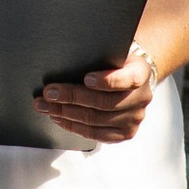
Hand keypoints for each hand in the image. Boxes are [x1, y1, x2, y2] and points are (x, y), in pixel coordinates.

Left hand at [36, 44, 158, 147]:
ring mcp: (134, 119)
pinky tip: (58, 117)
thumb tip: (65, 63)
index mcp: (141, 73)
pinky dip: (72, 126)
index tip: (86, 78)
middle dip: (72, 97)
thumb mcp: (111, 54)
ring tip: (46, 105)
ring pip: (95, 119)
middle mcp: (141, 98)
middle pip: (104, 102)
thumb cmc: (114, 65)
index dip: (107, 80)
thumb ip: (97, 57)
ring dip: (66, 113)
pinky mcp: (124, 134)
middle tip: (50, 93)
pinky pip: (94, 134)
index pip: (127, 78)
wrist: (129, 81)